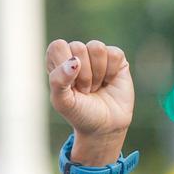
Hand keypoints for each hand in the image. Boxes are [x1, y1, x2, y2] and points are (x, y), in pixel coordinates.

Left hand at [46, 38, 133, 152]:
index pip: (58, 46)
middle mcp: (77, 54)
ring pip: (96, 47)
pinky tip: (109, 82)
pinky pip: (114, 54)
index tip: (70, 86)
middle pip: (78, 47)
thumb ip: (58, 80)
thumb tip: (74, 61)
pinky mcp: (116, 58)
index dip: (64, 66)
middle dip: (83, 75)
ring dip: (97, 73)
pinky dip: (111, 72)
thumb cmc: (80, 114)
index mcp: (58, 61)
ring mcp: (97, 55)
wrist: (104, 127)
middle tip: (85, 91)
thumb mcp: (62, 102)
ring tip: (95, 87)